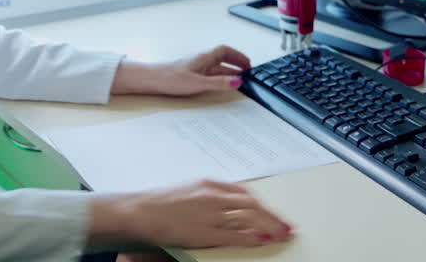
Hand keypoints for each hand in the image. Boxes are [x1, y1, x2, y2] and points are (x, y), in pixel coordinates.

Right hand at [89, 179, 292, 249]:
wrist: (138, 211)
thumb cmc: (158, 203)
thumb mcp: (187, 191)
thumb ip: (208, 196)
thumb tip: (226, 205)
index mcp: (208, 184)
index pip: (244, 193)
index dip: (262, 204)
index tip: (273, 212)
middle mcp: (212, 196)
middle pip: (252, 205)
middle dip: (272, 216)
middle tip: (287, 227)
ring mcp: (209, 214)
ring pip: (248, 218)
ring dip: (268, 226)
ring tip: (281, 235)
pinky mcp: (204, 232)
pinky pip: (234, 235)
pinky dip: (251, 237)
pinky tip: (262, 241)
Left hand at [110, 46, 251, 96]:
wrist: (151, 80)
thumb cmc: (171, 79)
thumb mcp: (198, 82)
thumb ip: (219, 83)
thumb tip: (238, 81)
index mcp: (204, 58)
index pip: (225, 51)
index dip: (238, 56)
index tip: (248, 64)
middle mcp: (201, 60)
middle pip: (222, 58)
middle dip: (236, 64)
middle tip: (247, 72)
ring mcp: (195, 67)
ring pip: (216, 66)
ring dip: (228, 71)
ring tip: (237, 80)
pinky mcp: (189, 74)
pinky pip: (209, 73)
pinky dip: (218, 77)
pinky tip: (218, 84)